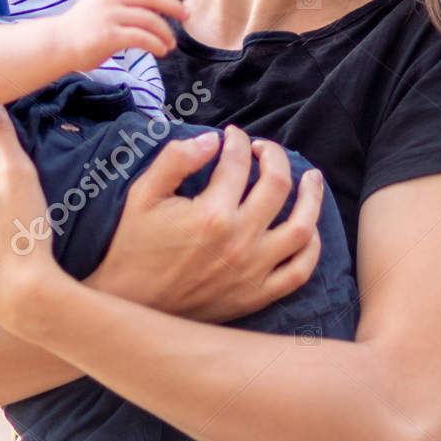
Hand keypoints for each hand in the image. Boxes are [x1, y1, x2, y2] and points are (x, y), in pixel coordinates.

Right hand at [60, 0, 185, 68]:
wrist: (57, 44)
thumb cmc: (83, 26)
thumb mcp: (101, 2)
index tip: (172, 2)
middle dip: (173, 6)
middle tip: (186, 17)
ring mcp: (109, 15)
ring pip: (150, 19)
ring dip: (166, 32)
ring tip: (171, 44)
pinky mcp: (109, 35)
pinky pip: (142, 38)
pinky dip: (156, 44)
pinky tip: (161, 51)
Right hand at [85, 125, 324, 322]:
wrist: (127, 304)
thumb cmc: (132, 246)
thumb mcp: (142, 194)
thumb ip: (175, 159)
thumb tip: (212, 139)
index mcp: (211, 214)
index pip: (238, 162)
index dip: (238, 140)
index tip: (233, 136)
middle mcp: (239, 242)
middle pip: (277, 185)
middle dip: (274, 156)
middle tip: (263, 149)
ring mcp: (252, 271)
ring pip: (302, 228)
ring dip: (311, 197)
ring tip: (310, 177)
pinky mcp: (255, 295)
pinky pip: (299, 271)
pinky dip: (312, 248)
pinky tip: (309, 227)